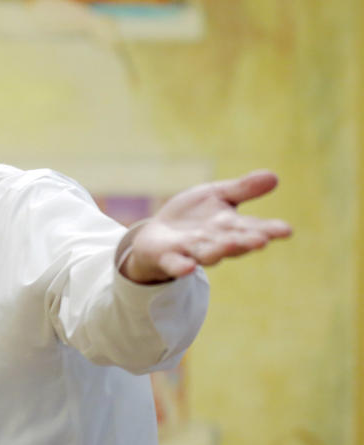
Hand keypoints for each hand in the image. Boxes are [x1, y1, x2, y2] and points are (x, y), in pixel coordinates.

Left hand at [121, 170, 291, 283]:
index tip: (286, 230)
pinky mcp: (168, 257)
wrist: (157, 235)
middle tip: (261, 239)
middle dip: (246, 241)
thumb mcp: (216, 195)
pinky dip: (182, 266)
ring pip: (208, 253)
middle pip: (233, 242)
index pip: (252, 228)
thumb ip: (242, 189)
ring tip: (232, 244)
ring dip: (220, 250)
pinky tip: (188, 268)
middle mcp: (214, 242)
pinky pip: (176, 264)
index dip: (269, 230)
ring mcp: (191, 251)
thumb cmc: (193, 216)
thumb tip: (274, 176)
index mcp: (229, 227)